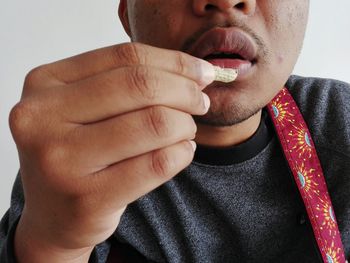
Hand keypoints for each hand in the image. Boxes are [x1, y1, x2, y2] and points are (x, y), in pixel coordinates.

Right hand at [9, 43, 214, 261]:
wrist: (52, 215)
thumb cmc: (76, 152)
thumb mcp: (85, 108)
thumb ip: (128, 83)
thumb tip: (194, 71)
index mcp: (44, 83)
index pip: (125, 57)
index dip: (174, 62)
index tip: (202, 72)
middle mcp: (42, 117)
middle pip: (141, 86)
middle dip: (186, 92)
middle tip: (200, 103)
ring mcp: (61, 160)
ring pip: (155, 124)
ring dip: (185, 125)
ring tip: (186, 131)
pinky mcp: (86, 198)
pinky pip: (157, 164)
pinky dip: (182, 154)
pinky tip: (182, 152)